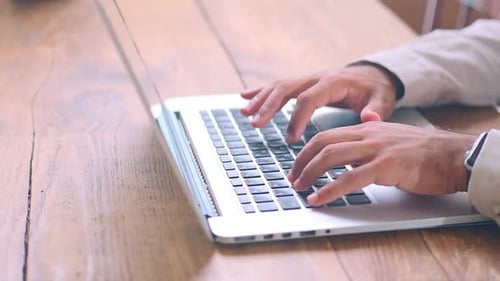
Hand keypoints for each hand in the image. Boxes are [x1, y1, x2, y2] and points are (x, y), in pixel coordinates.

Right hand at [240, 65, 396, 142]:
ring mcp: (308, 79)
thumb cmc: (375, 90)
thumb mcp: (382, 99)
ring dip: (260, 99)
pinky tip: (244, 98)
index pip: (308, 99)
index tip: (291, 139)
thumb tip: (370, 119)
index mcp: (333, 83)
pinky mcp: (303, 83)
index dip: (297, 118)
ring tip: (245, 113)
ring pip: (279, 86)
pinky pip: (279, 86)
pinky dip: (261, 91)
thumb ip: (376, 110)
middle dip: (269, 106)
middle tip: (255, 123)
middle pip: (286, 89)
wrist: (374, 75)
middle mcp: (316, 78)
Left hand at [288, 122, 476, 205]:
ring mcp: (376, 149)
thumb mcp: (387, 142)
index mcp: (366, 128)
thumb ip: (365, 147)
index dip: (307, 151)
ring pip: (331, 156)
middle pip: (322, 143)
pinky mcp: (386, 166)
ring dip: (309, 173)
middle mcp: (368, 135)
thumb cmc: (422, 152)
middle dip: (301, 161)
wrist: (452, 154)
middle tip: (292, 178)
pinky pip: (350, 178)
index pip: (327, 135)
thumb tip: (344, 162)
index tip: (297, 165)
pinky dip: (330, 190)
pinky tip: (319, 199)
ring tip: (299, 187)